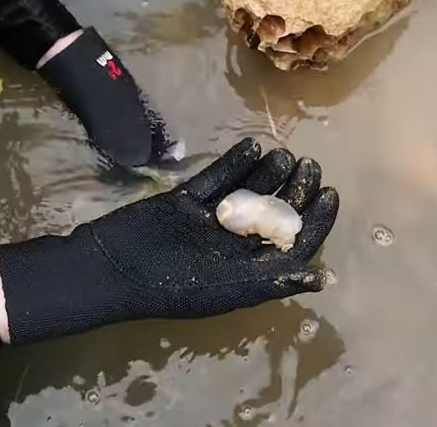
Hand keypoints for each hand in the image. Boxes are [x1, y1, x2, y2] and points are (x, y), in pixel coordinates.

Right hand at [0, 138, 339, 343]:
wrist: (105, 269)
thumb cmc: (168, 286)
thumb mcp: (227, 289)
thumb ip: (274, 281)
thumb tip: (323, 279)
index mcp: (245, 273)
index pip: (291, 245)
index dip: (315, 221)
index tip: (330, 193)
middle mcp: (231, 247)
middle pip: (271, 215)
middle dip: (294, 191)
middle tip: (309, 166)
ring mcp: (207, 223)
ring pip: (246, 194)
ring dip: (266, 174)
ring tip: (284, 155)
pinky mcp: (184, 203)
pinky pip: (214, 182)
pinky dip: (232, 165)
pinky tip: (251, 146)